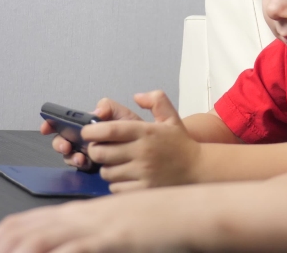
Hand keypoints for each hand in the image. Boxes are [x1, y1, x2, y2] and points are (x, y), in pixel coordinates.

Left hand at [0, 188, 199, 252]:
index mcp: (81, 212)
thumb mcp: (120, 223)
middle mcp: (81, 216)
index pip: (26, 220)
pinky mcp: (110, 237)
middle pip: (24, 228)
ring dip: (14, 251)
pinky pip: (72, 248)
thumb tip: (69, 242)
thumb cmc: (159, 219)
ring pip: (39, 239)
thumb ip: (94, 233)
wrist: (190, 209)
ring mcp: (94, 226)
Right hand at [40, 97, 142, 169]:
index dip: (53, 123)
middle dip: (60, 142)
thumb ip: (113, 109)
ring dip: (69, 155)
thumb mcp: (129, 118)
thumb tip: (98, 110)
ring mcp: (91, 154)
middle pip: (64, 139)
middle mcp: (89, 140)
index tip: (47, 126)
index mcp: (95, 125)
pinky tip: (85, 164)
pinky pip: (80, 167)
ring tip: (79, 157)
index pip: (68, 122)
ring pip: (70, 154)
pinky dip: (79, 164)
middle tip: (67, 145)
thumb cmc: (143, 136)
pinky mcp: (95, 168)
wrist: (157, 155)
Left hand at [84, 90, 202, 191]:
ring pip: (106, 172)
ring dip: (107, 168)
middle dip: (96, 151)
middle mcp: (143, 152)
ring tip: (117, 164)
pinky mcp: (143, 190)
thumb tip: (137, 96)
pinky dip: (117, 183)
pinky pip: (116, 188)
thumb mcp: (171, 117)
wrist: (199, 169)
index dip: (92, 131)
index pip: (109, 130)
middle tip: (101, 149)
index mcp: (146, 132)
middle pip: (101, 153)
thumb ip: (156, 100)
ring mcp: (143, 172)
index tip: (88, 132)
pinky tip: (127, 177)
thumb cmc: (180, 144)